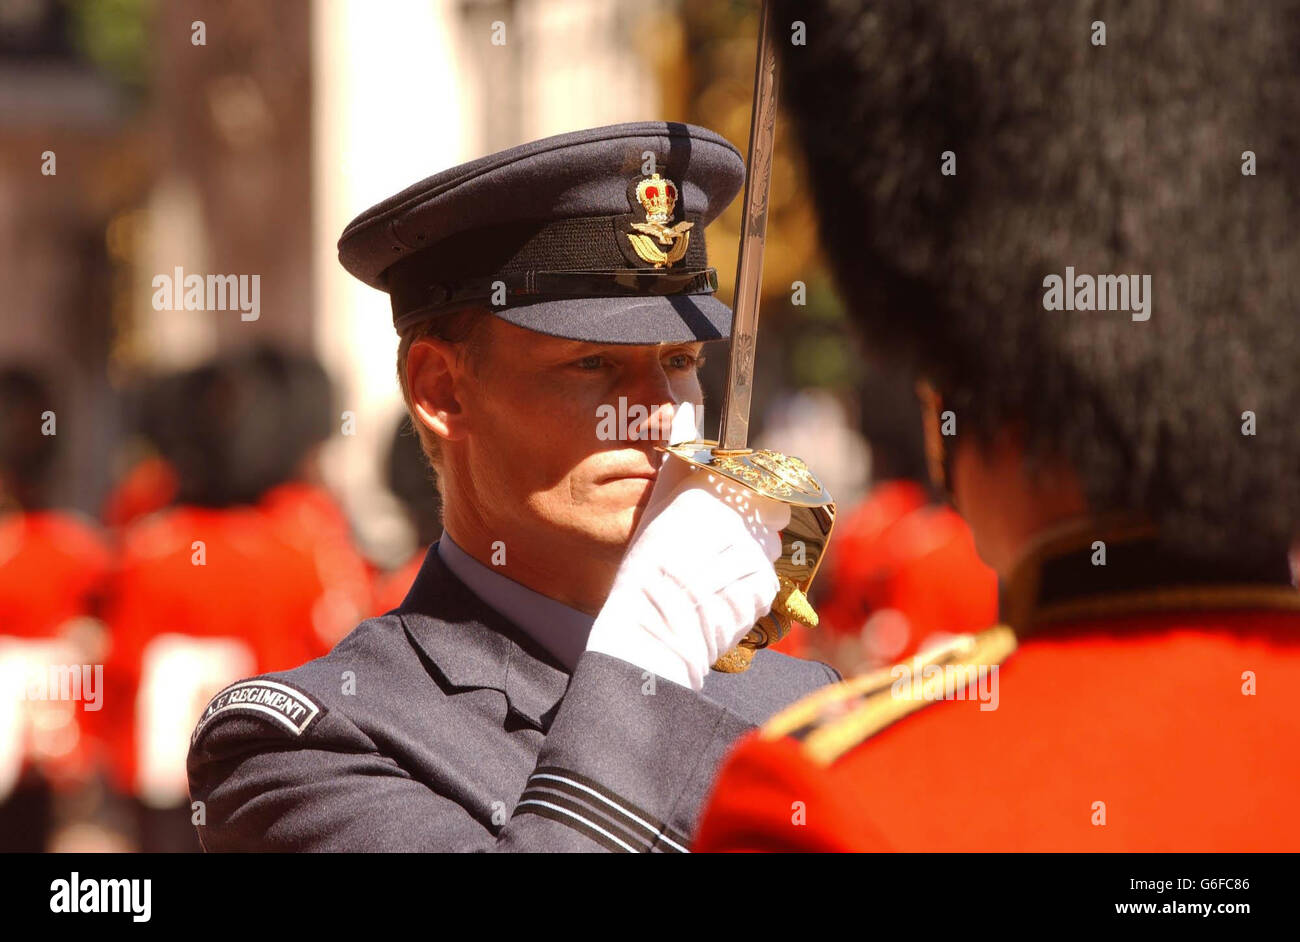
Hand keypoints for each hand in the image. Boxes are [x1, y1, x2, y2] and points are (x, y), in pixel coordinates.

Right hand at [585, 403, 790, 689]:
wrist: (656, 623)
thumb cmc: (647, 565)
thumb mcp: (657, 506)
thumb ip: (681, 466)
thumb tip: (685, 416)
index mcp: (713, 486)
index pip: (755, 475)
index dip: (748, 493)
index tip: (733, 507)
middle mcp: (743, 511)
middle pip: (773, 509)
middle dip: (759, 522)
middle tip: (727, 542)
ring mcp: (759, 549)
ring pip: (771, 545)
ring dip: (755, 554)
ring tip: (719, 572)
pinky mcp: (767, 583)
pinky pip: (767, 578)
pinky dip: (751, 586)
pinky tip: (722, 594)